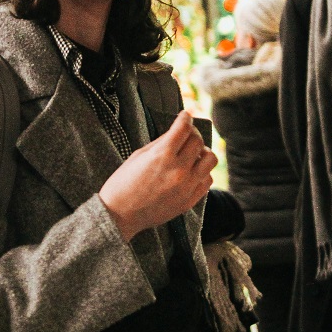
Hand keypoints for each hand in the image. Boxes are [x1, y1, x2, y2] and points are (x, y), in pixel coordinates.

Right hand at [100, 111, 216, 240]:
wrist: (120, 215)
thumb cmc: (124, 183)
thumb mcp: (138, 156)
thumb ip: (161, 143)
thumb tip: (177, 131)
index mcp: (162, 155)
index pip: (184, 128)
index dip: (185, 118)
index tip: (185, 115)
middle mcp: (178, 170)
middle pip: (198, 141)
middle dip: (193, 133)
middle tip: (186, 134)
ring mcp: (187, 186)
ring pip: (210, 159)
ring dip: (202, 152)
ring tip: (192, 154)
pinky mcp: (190, 200)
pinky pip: (208, 179)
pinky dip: (202, 172)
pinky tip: (192, 171)